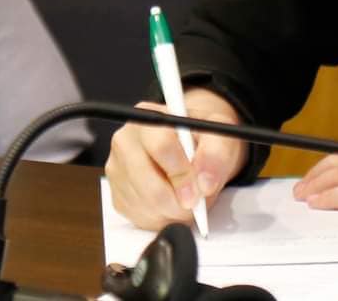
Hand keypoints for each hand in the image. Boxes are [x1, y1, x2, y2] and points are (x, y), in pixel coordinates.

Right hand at [105, 88, 246, 229]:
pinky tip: (172, 203)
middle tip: (197, 202)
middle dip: (180, 203)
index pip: (161, 146)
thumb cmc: (202, 139)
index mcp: (148, 118)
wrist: (191, 146)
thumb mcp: (220, 135)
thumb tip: (205, 182)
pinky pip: (141, 218)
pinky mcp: (117, 195)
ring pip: (146, 206)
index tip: (199, 190)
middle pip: (149, 186)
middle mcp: (125, 141)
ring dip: (174, 212)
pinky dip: (163, 218)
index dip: (183, 174)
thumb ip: (217, 153)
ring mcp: (117, 170)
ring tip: (187, 197)